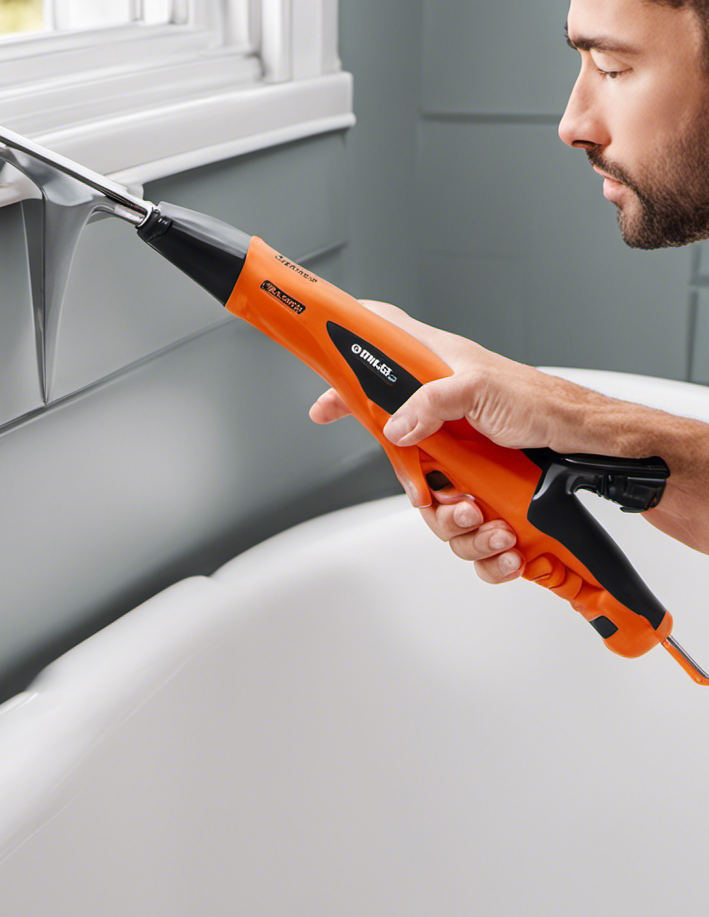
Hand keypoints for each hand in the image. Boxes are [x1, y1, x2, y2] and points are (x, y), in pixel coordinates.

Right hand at [308, 300, 624, 583]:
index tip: (323, 407)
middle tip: (438, 496)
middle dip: (418, 493)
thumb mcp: (481, 388)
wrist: (593, 446)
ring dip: (460, 529)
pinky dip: (484, 550)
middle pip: (398, 461)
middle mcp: (442, 422)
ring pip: (433, 509)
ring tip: (489, 522)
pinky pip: (466, 534)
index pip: (377, 366)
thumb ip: (430, 402)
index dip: (344, 381)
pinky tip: (505, 545)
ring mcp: (461, 460)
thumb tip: (396, 429)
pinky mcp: (483, 491)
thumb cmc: (544, 402)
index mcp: (435, 379)